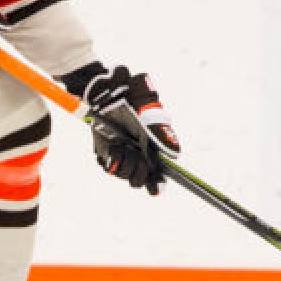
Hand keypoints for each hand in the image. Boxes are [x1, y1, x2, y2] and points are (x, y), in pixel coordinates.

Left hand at [82, 66, 180, 194]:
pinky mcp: (108, 154)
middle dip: (140, 172)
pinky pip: (111, 168)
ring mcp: (125, 155)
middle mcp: (141, 154)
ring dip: (126, 164)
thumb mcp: (148, 111)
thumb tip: (175, 155)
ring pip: (128, 176)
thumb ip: (161, 132)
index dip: (159, 184)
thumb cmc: (131, 97)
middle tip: (136, 156)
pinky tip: (113, 147)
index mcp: (155, 146)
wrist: (106, 92)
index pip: (161, 173)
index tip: (156, 189)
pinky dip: (113, 161)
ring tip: (122, 146)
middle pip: (143, 179)